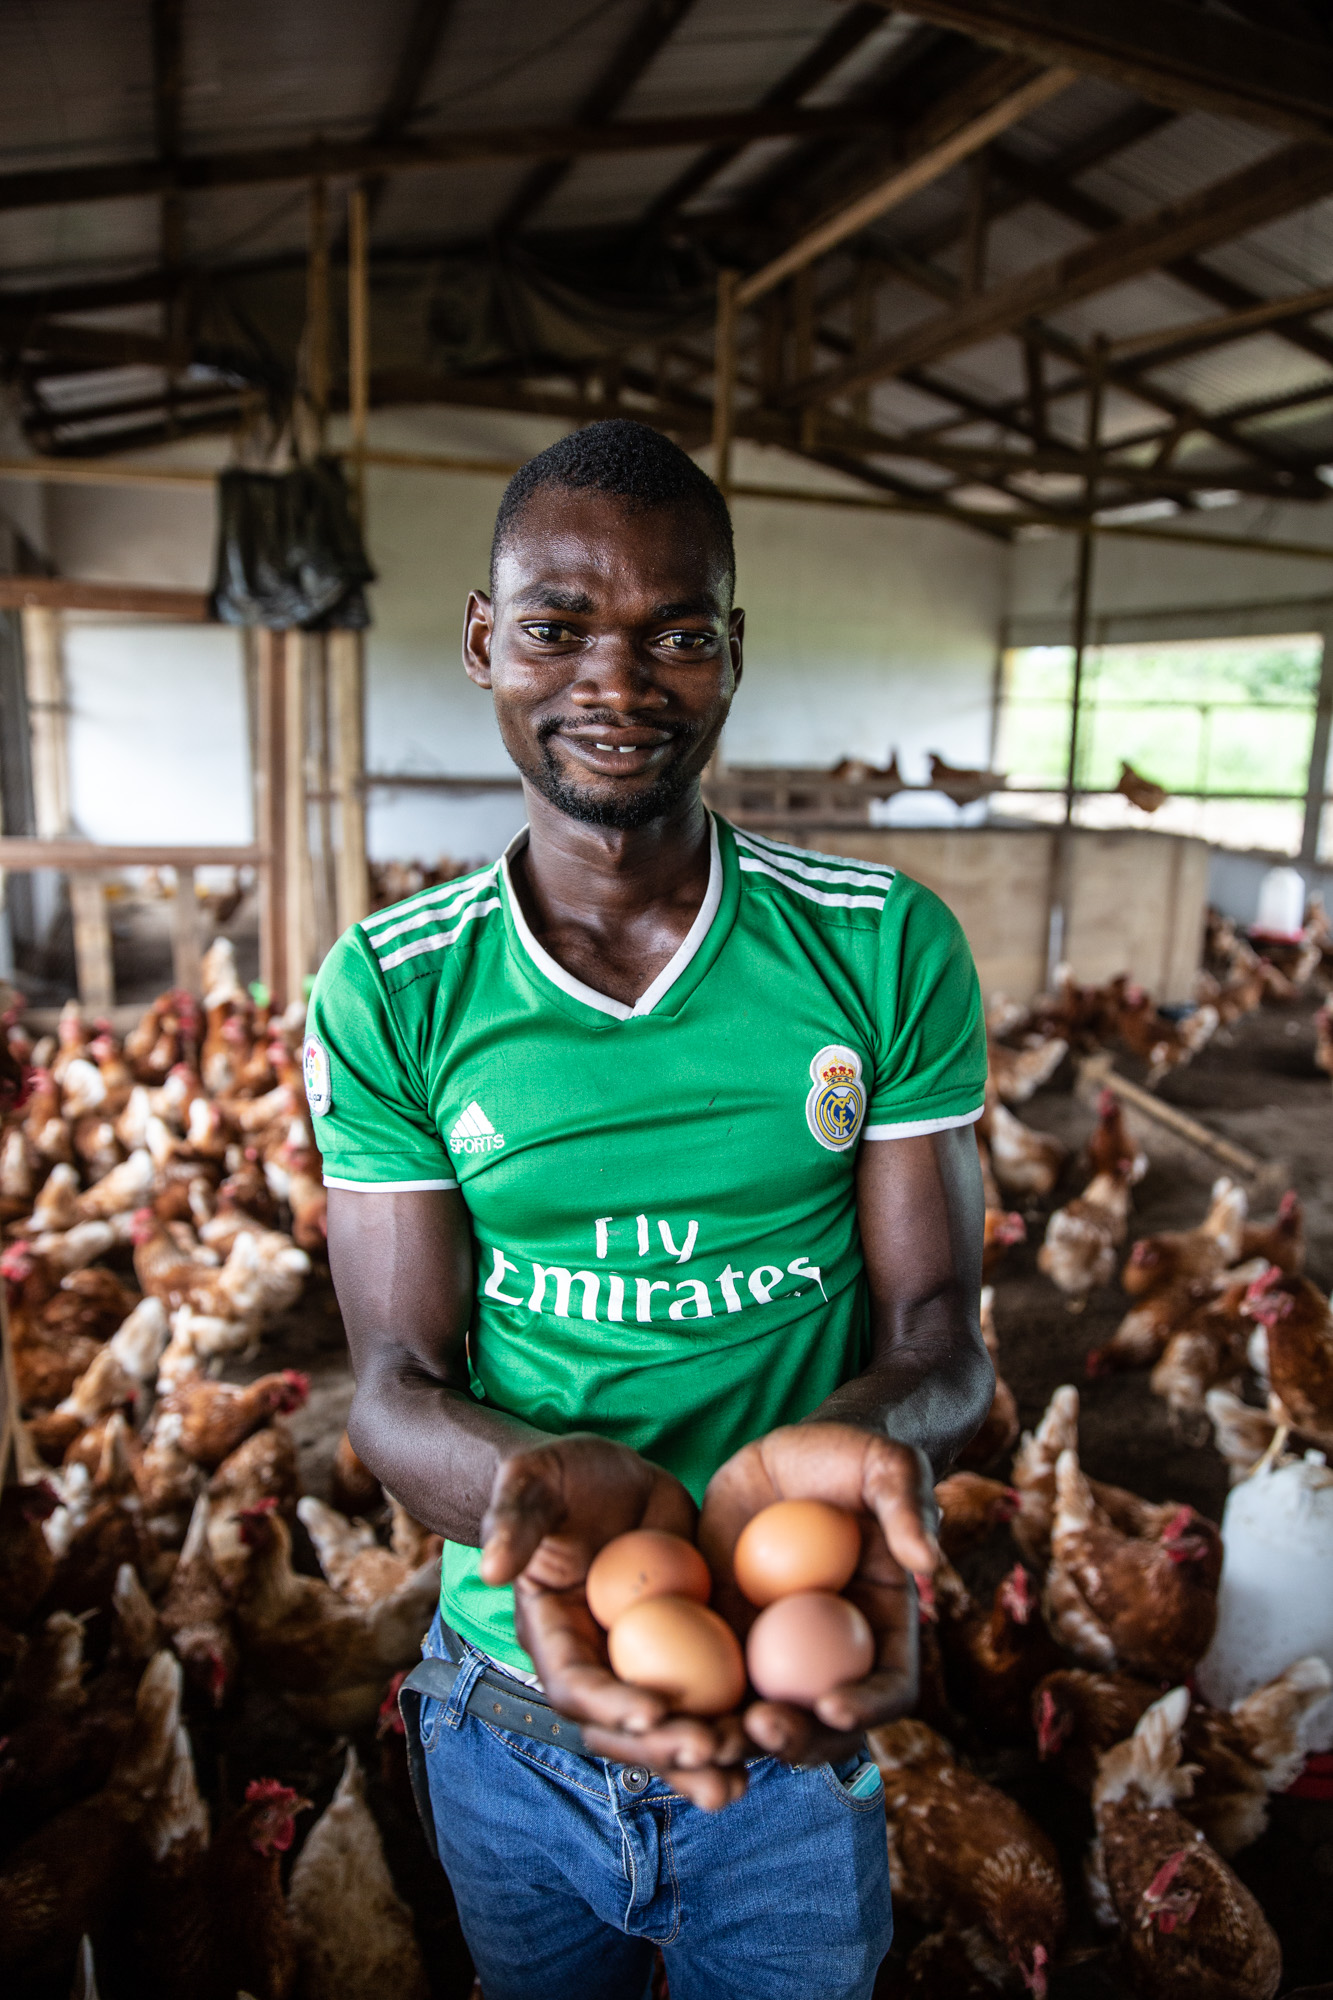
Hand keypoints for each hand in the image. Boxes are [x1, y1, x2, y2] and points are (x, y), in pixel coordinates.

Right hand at [480, 1434, 749, 1808]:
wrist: (612, 1476)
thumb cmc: (565, 1475)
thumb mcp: (535, 1481)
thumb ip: (514, 1518)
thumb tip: (492, 1568)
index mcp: (554, 1634)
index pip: (574, 1685)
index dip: (608, 1704)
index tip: (650, 1712)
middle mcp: (598, 1663)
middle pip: (622, 1729)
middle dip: (662, 1750)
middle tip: (708, 1750)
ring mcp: (647, 1664)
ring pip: (669, 1730)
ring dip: (702, 1759)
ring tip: (739, 1775)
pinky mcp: (691, 1650)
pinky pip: (711, 1698)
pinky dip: (737, 1724)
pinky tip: (772, 1738)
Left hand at [699, 1422, 938, 1767]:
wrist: (789, 1456)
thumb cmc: (850, 1458)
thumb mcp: (886, 1465)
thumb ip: (907, 1503)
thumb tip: (925, 1560)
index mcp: (883, 1630)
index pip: (889, 1688)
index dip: (869, 1707)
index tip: (833, 1706)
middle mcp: (832, 1657)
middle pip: (823, 1726)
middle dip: (796, 1742)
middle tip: (760, 1727)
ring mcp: (775, 1652)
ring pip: (761, 1717)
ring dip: (736, 1739)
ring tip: (706, 1738)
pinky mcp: (724, 1634)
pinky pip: (707, 1679)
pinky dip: (689, 1704)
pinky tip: (657, 1708)